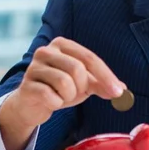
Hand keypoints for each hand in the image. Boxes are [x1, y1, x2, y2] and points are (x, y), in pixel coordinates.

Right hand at [4, 36, 125, 128]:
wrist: (31, 105)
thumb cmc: (59, 89)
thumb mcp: (83, 84)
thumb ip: (101, 84)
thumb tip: (122, 90)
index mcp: (62, 44)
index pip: (90, 58)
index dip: (106, 76)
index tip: (118, 91)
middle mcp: (46, 51)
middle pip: (78, 69)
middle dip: (82, 87)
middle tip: (76, 92)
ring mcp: (33, 67)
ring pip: (65, 83)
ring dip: (69, 96)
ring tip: (61, 96)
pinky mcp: (26, 85)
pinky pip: (51, 97)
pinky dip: (56, 103)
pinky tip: (50, 101)